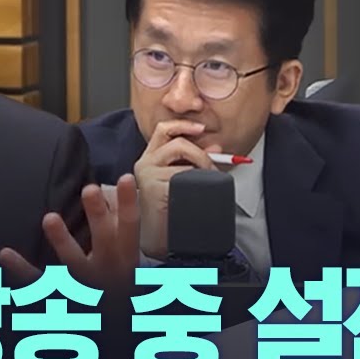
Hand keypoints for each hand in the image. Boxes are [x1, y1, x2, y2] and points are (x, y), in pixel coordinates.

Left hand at [0, 174, 140, 289]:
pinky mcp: (59, 296)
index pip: (130, 227)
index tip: (125, 178)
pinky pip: (38, 283)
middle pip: (105, 240)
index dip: (128, 204)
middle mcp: (107, 271)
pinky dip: (20, 269)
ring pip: (73, 263)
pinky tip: (4, 253)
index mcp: (125, 259)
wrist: (110, 324)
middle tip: (89, 189)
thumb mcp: (125, 258)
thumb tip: (116, 188)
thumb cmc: (116, 283)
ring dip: (62, 240)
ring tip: (50, 218)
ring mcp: (83, 285)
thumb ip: (119, 227)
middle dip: (98, 216)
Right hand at [134, 120, 219, 258]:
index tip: (200, 128)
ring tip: (206, 180)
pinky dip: (196, 181)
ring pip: (183, 160)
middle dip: (200, 152)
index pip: (163, 129)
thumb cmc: (168, 206)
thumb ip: (194, 159)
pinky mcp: (154, 186)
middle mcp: (145, 163)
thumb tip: (215, 146)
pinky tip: (195, 191)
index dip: (183, 124)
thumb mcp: (181, 177)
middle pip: (177, 142)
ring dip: (201, 167)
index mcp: (150, 158)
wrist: (156, 233)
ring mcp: (148, 175)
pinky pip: (184, 177)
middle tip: (211, 165)